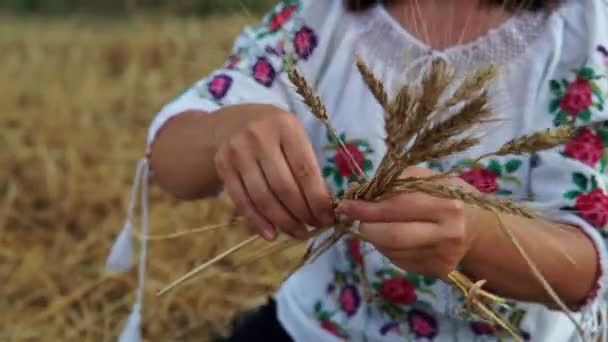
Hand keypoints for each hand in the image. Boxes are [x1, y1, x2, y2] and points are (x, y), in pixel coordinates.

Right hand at [214, 107, 334, 240]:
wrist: (232, 122)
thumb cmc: (274, 132)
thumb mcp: (293, 135)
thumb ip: (306, 164)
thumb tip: (323, 206)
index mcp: (286, 126)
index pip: (305, 170)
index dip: (318, 199)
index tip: (327, 218)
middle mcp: (259, 137)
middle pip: (284, 187)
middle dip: (302, 214)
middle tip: (314, 228)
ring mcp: (238, 152)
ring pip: (263, 198)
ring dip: (283, 222)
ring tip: (298, 233)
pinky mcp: (222, 166)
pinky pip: (242, 200)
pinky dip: (258, 221)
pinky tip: (272, 234)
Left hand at [337, 167, 480, 277]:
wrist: (480, 230)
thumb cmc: (449, 197)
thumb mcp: (429, 180)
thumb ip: (394, 182)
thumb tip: (355, 190)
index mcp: (445, 205)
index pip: (394, 208)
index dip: (364, 207)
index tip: (345, 204)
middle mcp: (446, 234)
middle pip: (389, 236)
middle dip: (365, 226)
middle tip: (355, 218)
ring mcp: (441, 257)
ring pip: (390, 251)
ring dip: (374, 237)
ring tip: (376, 224)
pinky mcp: (436, 272)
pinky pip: (398, 260)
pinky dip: (387, 248)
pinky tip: (394, 237)